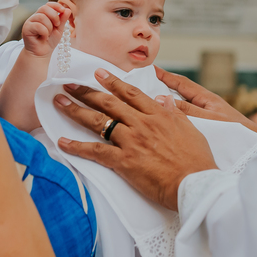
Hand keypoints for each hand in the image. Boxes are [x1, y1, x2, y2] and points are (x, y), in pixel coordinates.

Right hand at [22, 1, 72, 56]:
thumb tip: (67, 9)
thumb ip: (63, 20)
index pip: (48, 4)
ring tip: (48, 34)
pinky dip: (44, 32)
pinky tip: (43, 38)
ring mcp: (30, 22)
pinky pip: (38, 26)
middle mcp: (35, 16)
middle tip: (57, 25)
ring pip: (41, 17)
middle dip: (54, 16)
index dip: (56, 5)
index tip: (63, 10)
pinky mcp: (26, 28)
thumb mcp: (59, 29)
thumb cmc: (49, 41)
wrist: (42, 54)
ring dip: (49, 27)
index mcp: (43, 15)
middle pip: (44, 8)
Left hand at [54, 69, 216, 210]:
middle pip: (109, 103)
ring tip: (60, 102)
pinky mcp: (124, 161)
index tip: (99, 73)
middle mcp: (142, 124)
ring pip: (98, 121)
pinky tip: (62, 141)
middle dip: (86, 91)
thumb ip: (175, 113)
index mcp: (158, 114)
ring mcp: (131, 141)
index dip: (113, 82)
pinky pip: (95, 151)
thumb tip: (165, 99)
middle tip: (69, 84)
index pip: (131, 93)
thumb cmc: (197, 160)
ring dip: (76, 110)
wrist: (194, 183)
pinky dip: (77, 146)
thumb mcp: (190, 129)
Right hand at [155, 68, 256, 145]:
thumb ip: (185, 110)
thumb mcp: (207, 118)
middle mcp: (205, 103)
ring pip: (182, 104)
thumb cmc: (235, 131)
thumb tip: (161, 100)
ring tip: (150, 99)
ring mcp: (206, 114)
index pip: (181, 83)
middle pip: (180, 91)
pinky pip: (185, 116)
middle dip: (163, 86)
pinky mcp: (207, 125)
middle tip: (145, 82)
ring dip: (167, 101)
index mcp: (205, 97)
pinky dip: (174, 114)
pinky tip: (166, 119)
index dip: (165, 76)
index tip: (151, 69)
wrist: (254, 144)